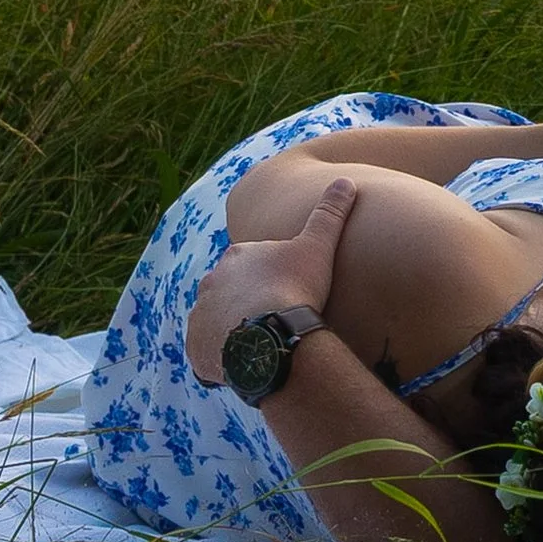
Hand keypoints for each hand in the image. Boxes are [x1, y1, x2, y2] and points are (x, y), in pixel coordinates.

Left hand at [186, 179, 359, 387]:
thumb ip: (330, 213)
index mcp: (237, 256)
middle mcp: (211, 281)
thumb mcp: (318, 246)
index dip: (267, 278)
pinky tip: (244, 360)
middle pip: (229, 291)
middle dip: (245, 302)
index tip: (286, 292)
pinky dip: (220, 355)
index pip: (249, 264)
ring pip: (215, 320)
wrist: (272, 336)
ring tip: (260, 343)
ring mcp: (200, 315)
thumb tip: (347, 181)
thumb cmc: (296, 288)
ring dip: (231, 328)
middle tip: (273, 319)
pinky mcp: (196, 347)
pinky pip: (206, 351)